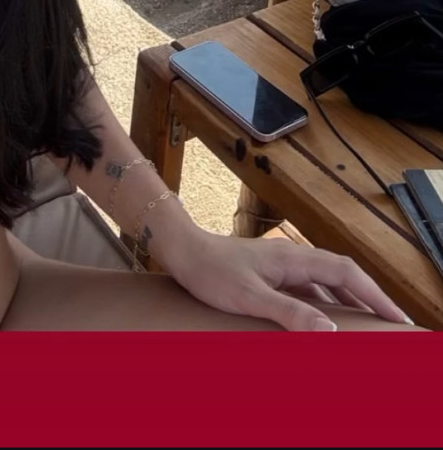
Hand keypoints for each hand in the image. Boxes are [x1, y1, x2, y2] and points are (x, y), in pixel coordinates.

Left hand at [170, 229, 411, 330]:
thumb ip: (290, 312)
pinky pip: (307, 286)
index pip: (346, 272)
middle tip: (391, 323)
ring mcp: (282, 263)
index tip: (396, 315)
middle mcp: (292, 256)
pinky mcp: (270, 272)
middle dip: (368, 296)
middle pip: (342, 274)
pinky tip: (323, 320)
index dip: (374, 293)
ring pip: (325, 280)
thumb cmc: (212, 272)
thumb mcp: (250, 297)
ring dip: (347, 300)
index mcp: (293, 258)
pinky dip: (324, 302)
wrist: (183, 251)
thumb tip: (330, 329)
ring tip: (365, 325)